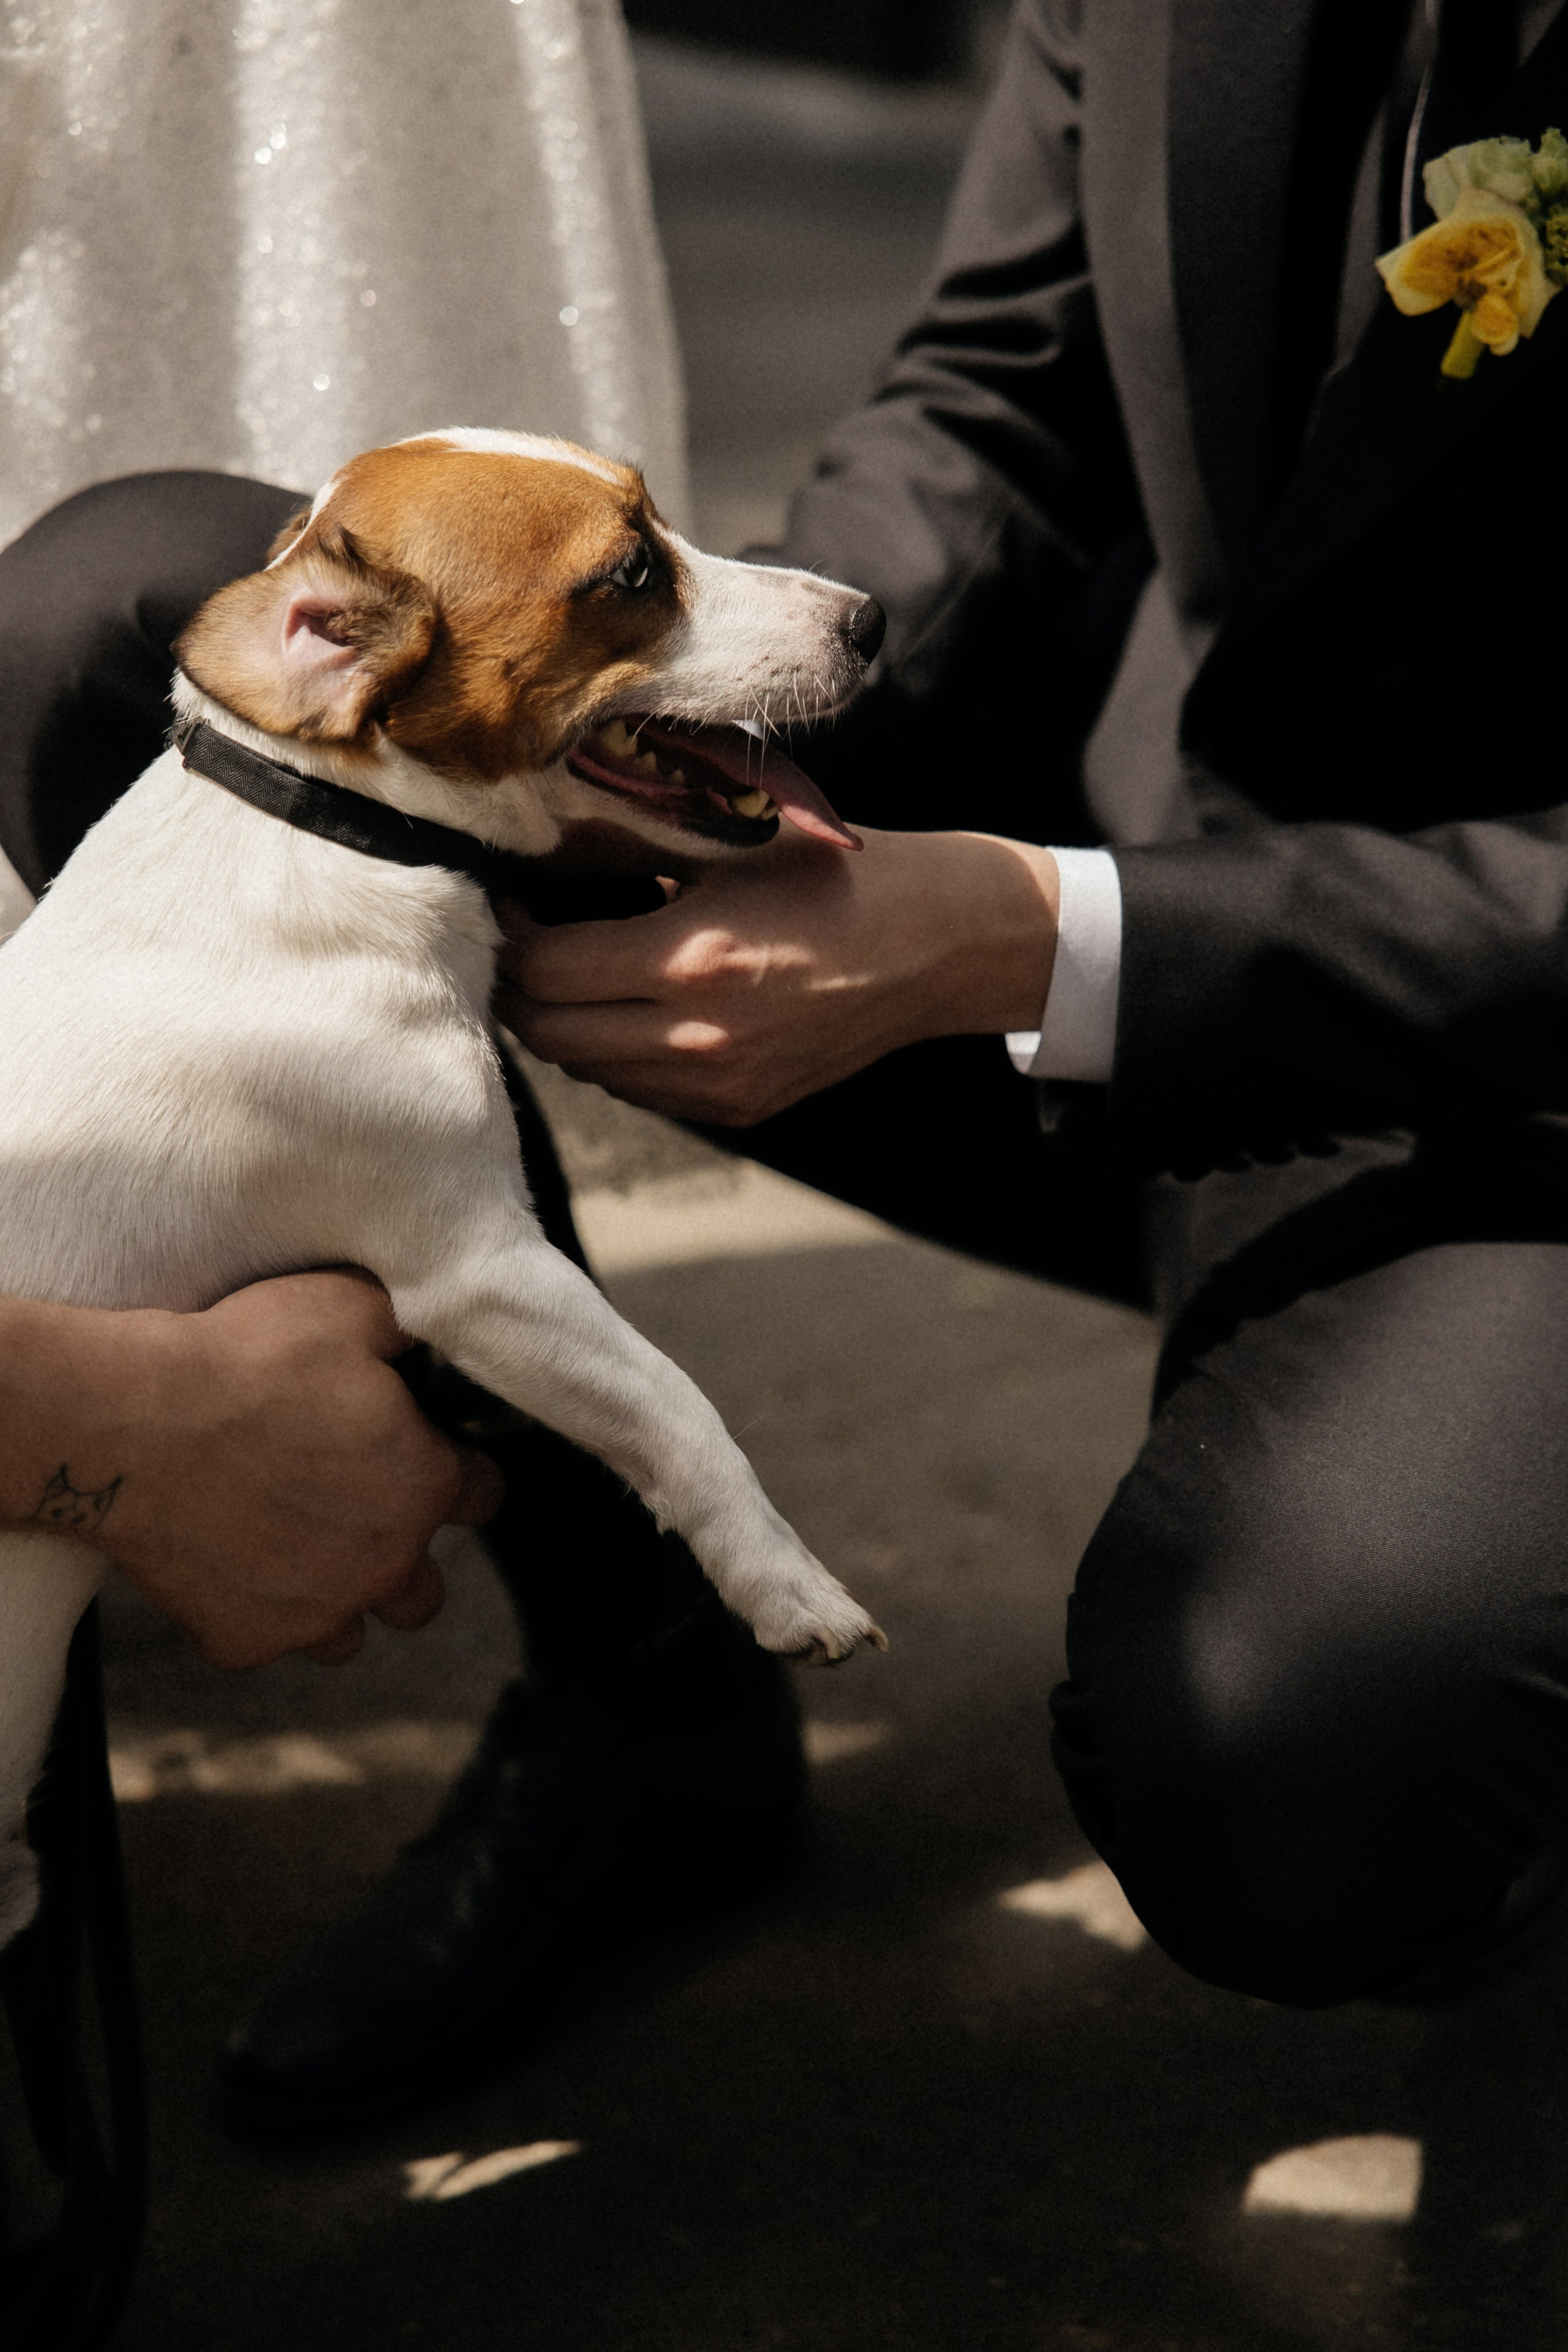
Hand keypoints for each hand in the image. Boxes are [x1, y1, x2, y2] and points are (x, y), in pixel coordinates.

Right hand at [0, 1270, 503, 1667]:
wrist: (133, 1424)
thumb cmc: (247, 1361)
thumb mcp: (351, 1307)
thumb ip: (410, 1328)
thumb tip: (434, 1328)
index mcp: (423, 1488)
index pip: (483, 1495)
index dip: (460, 1469)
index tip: (433, 1456)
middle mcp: (384, 1565)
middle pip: (424, 1591)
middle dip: (402, 1555)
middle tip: (357, 1514)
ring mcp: (314, 1613)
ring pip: (349, 1633)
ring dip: (333, 1598)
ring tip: (293, 1551)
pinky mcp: (244, 1640)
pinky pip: (264, 1640)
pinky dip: (252, 1611)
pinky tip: (224, 1563)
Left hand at [498, 826, 1058, 1124]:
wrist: (936, 944)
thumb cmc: (833, 875)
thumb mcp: (730, 841)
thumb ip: (629, 852)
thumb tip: (539, 857)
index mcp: (693, 961)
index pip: (545, 971)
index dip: (511, 936)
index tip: (512, 903)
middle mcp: (700, 1039)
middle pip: (550, 1036)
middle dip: (521, 990)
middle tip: (525, 942)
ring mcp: (720, 1086)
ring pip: (590, 1072)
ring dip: (569, 1025)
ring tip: (579, 972)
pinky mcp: (741, 1111)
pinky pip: (643, 1091)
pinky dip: (620, 1053)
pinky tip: (637, 1006)